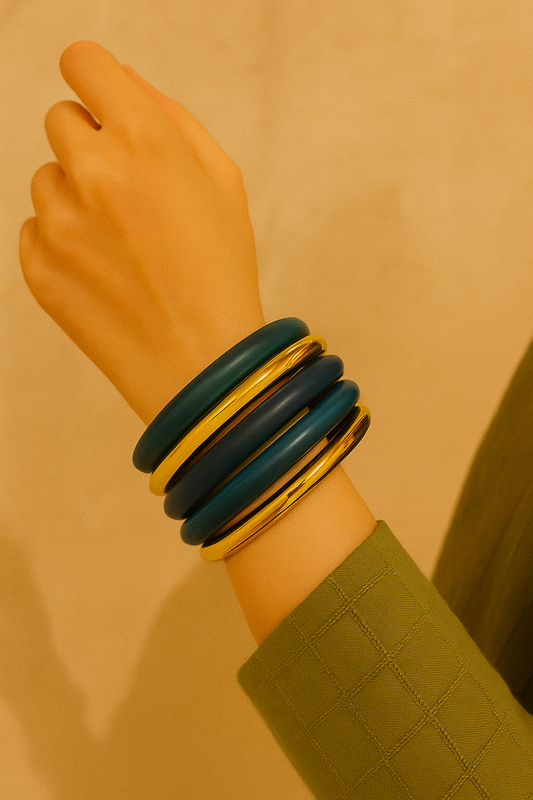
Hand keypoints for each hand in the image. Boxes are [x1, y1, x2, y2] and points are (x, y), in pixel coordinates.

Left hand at [20, 41, 264, 422]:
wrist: (201, 363)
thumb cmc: (222, 272)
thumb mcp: (224, 182)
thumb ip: (172, 116)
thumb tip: (124, 79)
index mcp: (144, 140)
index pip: (84, 63)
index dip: (95, 77)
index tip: (103, 101)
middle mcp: (92, 172)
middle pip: (61, 120)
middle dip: (91, 143)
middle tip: (131, 194)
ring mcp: (58, 222)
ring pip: (47, 179)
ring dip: (77, 196)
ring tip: (123, 243)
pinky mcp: (38, 266)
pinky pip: (35, 228)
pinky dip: (63, 240)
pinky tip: (105, 270)